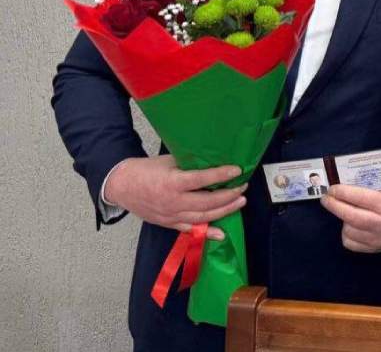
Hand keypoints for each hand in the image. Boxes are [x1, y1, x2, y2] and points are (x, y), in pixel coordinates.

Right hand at [104, 155, 245, 240]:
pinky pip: (191, 230)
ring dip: (224, 211)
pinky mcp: (169, 223)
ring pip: (203, 217)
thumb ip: (189, 165)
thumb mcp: (169, 161)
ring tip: (239, 203)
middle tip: (243, 188)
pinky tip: (221, 234)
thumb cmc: (146, 170)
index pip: (202, 180)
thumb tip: (214, 161)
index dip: (221, 175)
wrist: (122, 186)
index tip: (237, 170)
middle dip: (228, 195)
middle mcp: (173, 202)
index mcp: (172, 183)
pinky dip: (208, 233)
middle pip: (207, 202)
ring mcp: (171, 215)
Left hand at [321, 185, 380, 252]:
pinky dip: (346, 232)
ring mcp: (378, 240)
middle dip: (334, 206)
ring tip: (345, 211)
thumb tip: (341, 185)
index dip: (343, 192)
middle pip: (351, 216)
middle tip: (326, 199)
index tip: (332, 189)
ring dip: (342, 219)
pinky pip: (349, 242)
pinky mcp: (373, 249)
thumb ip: (366, 186)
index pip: (361, 198)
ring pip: (348, 229)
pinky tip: (351, 225)